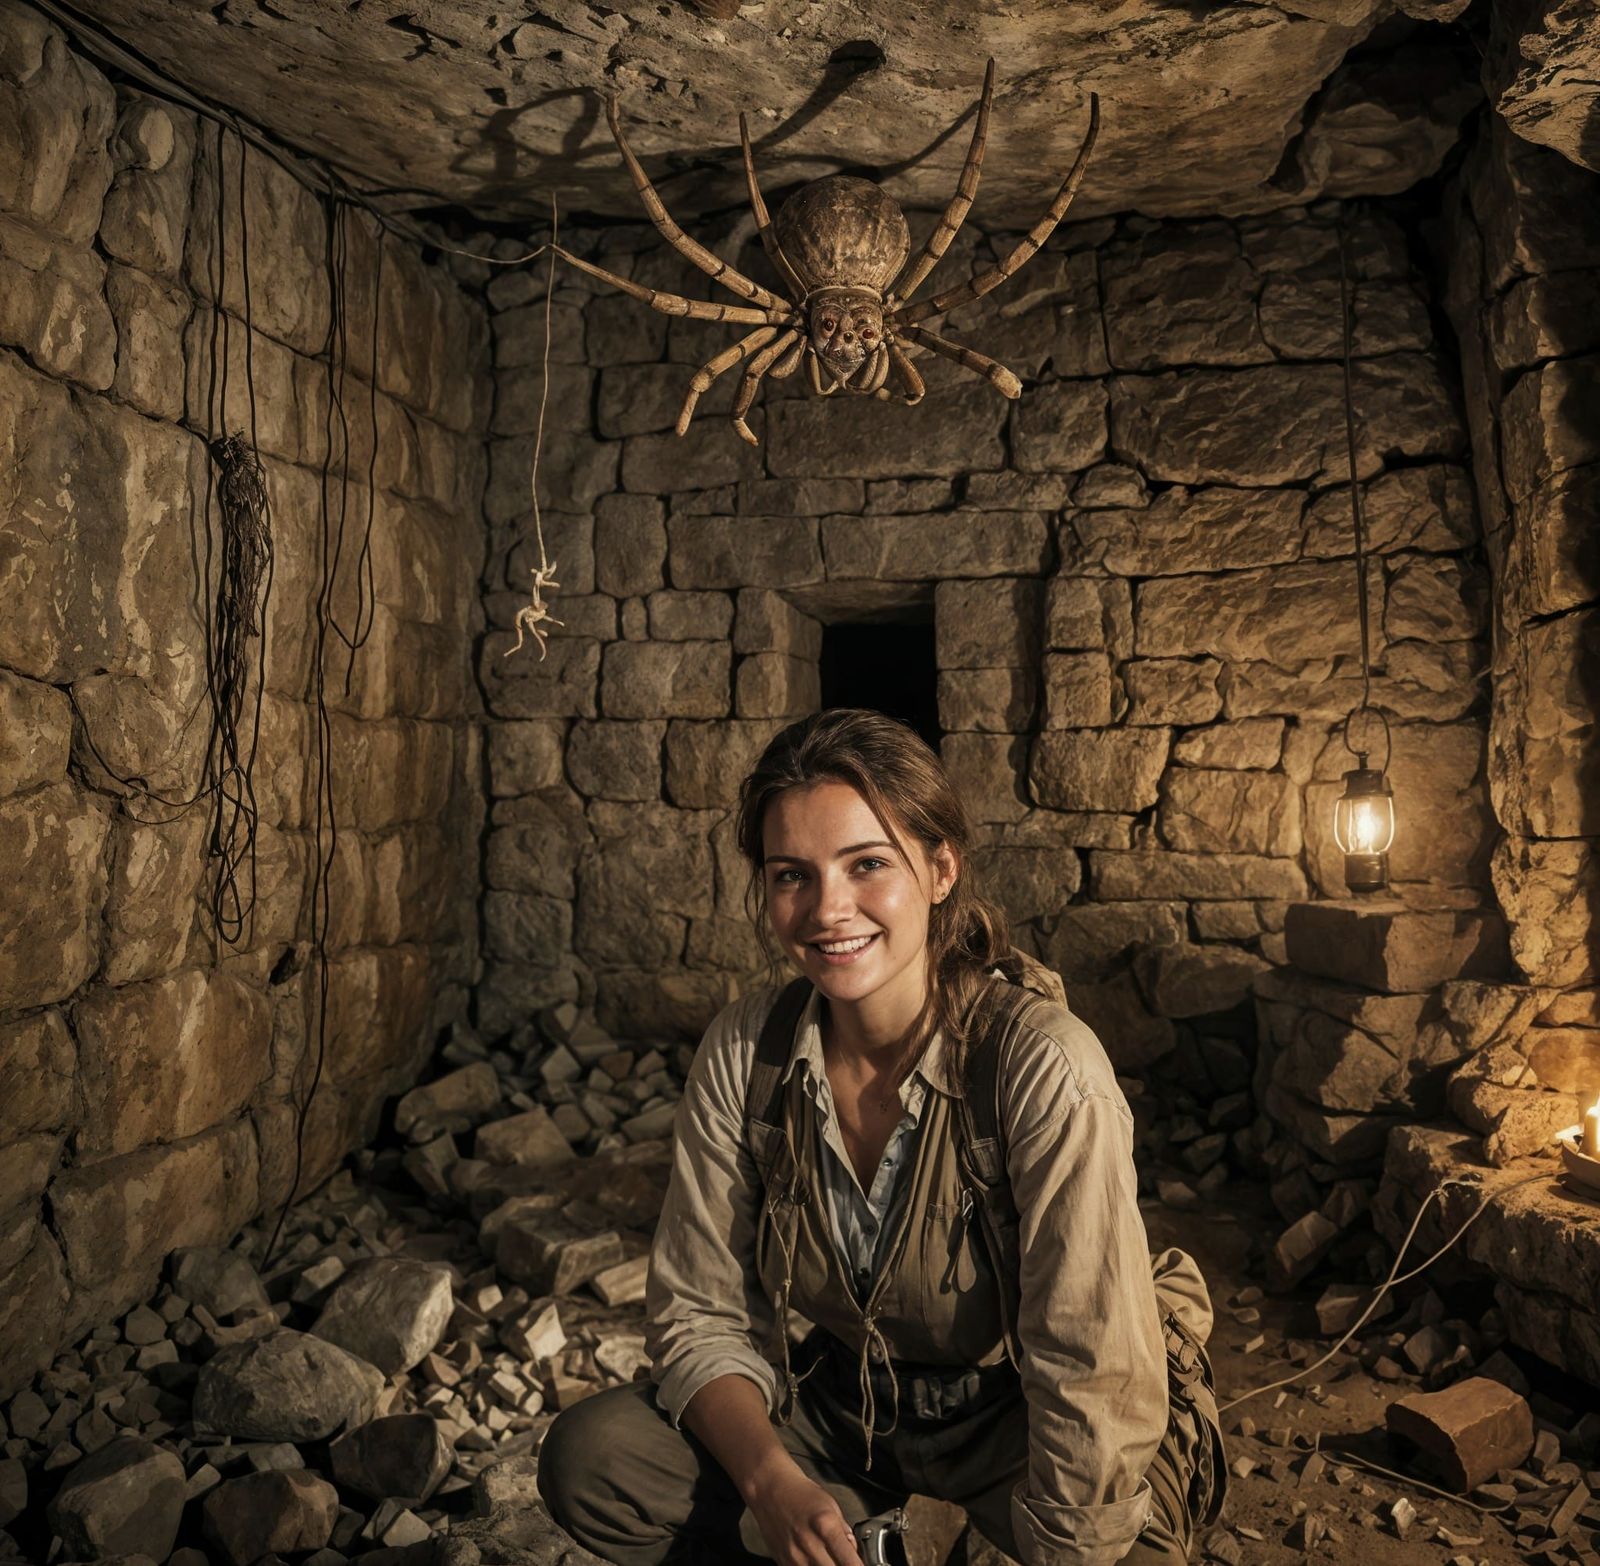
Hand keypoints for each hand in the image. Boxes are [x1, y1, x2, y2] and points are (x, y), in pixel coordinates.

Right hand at [745, 1462, 863, 1565]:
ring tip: (828, 1557)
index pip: (851, 1562)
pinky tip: (814, 1559)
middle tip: (844, 1560)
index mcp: (825, 1526)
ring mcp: (795, 1557)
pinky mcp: (783, 1563)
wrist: (770, 1489)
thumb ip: (844, 1531)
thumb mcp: (831, 1505)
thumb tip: (854, 1553)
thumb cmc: (799, 1493)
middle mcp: (810, 1544)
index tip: (862, 1565)